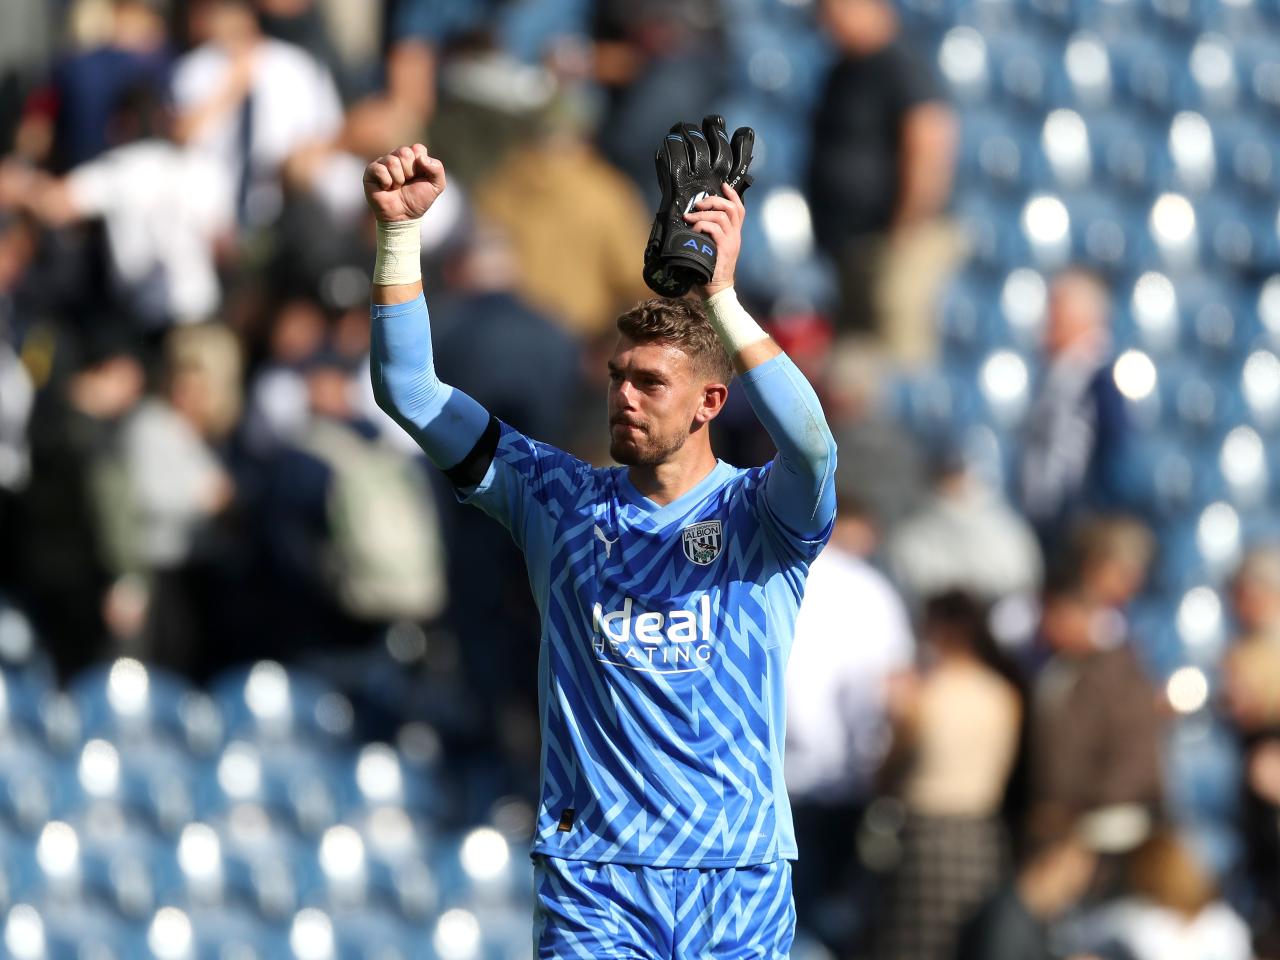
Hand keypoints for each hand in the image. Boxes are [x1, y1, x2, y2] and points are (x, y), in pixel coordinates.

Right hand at [363, 143, 445, 222]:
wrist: (403, 217)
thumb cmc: (418, 200)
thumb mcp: (437, 186)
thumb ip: (437, 169)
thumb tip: (421, 158)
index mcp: (413, 157)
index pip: (418, 149)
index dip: (421, 165)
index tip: (419, 177)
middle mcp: (397, 157)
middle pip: (404, 152)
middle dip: (409, 172)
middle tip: (407, 183)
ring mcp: (383, 162)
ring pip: (392, 161)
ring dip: (398, 179)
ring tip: (397, 187)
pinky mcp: (371, 171)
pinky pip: (379, 169)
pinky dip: (386, 182)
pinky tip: (386, 188)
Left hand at [686, 181, 743, 297]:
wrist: (717, 290)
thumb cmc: (710, 269)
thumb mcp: (713, 248)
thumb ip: (710, 235)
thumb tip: (695, 220)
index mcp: (734, 235)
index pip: (739, 209)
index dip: (732, 195)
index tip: (723, 185)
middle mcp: (735, 236)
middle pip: (730, 208)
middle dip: (713, 201)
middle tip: (698, 204)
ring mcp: (731, 242)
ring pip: (721, 216)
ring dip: (703, 213)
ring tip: (690, 218)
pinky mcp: (724, 249)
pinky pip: (714, 229)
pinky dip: (702, 225)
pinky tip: (694, 229)